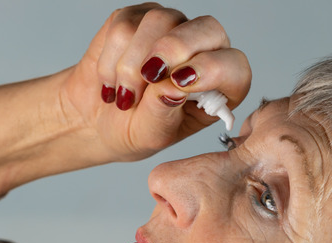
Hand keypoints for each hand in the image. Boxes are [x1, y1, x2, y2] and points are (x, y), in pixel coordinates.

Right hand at [61, 3, 251, 161]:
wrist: (98, 121)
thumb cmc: (135, 129)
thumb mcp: (153, 134)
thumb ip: (164, 112)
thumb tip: (169, 87)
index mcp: (219, 84)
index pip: (233, 64)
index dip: (211, 68)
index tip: (180, 83)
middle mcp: (201, 50)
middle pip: (206, 27)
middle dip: (175, 48)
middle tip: (149, 75)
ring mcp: (170, 29)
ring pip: (160, 21)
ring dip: (133, 63)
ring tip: (124, 95)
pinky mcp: (136, 19)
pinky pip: (125, 25)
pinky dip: (111, 59)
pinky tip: (110, 81)